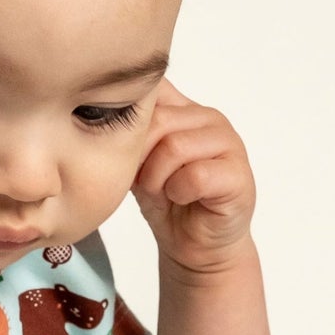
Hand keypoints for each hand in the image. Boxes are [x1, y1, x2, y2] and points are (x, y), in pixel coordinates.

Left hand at [132, 79, 255, 274]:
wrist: (195, 247)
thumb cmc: (167, 202)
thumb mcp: (137, 161)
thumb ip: (129, 132)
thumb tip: (95, 110)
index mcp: (184, 108)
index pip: (152, 88)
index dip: (128, 120)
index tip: (121, 151)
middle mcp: (209, 118)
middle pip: (157, 120)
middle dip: (139, 157)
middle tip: (143, 182)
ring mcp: (228, 143)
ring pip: (175, 146)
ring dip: (157, 178)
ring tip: (162, 192)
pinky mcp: (239, 174)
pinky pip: (196, 175)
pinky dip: (179, 192)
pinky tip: (183, 199)